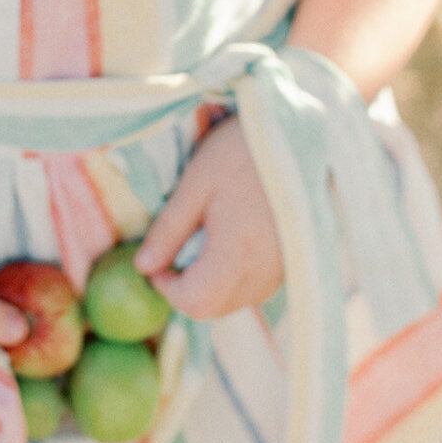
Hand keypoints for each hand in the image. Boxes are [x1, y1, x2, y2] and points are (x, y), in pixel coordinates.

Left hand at [132, 118, 283, 319]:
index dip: (167, 289)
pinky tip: (232, 237)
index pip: (195, 304)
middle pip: (216, 308)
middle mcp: (263, 274)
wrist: (299, 133)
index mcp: (235, 258)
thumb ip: (169, 230)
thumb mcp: (196, 184)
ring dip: (212, 283)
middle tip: (176, 249)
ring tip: (205, 238)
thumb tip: (143, 267)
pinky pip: (257, 284)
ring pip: (237, 299)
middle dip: (188, 288)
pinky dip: (236, 274)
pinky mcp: (292, 259)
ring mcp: (282, 269)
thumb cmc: (240, 152)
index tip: (157, 260)